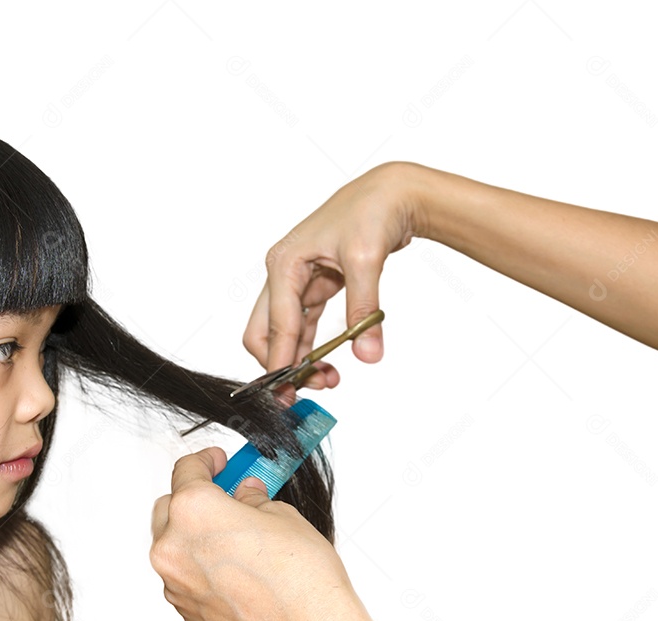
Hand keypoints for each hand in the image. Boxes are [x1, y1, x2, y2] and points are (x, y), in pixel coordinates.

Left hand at [150, 448, 434, 620]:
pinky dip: (203, 571)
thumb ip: (252, 500)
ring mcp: (176, 585)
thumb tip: (245, 495)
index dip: (205, 461)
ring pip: (174, 549)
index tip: (217, 462)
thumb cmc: (300, 579)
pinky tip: (238, 574)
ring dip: (196, 539)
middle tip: (227, 498)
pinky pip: (186, 581)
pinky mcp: (188, 614)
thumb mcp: (282, 516)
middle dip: (194, 501)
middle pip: (169, 509)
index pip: (186, 470)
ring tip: (237, 540)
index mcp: (192, 510)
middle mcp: (173, 547)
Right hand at [243, 162, 420, 383]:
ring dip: (299, 359)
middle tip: (302, 392)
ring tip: (327, 382)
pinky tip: (329, 366)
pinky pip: (304, 325)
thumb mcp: (366, 260)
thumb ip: (365, 309)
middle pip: (265, 331)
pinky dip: (313, 347)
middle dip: (281, 364)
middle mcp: (284, 274)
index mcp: (284, 263)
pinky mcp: (315, 287)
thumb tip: (368, 353)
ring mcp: (297, 281)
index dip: (280, 360)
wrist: (391, 192)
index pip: (277, 323)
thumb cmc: (372, 211)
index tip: (286, 391)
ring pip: (285, 332)